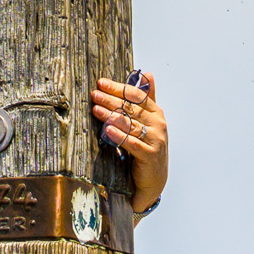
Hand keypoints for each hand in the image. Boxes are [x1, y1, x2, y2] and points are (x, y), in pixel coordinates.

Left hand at [91, 72, 168, 214]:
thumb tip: (147, 73)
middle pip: (132, 108)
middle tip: (94, 94)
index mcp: (156, 113)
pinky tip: (107, 130)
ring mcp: (156, 140)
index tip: (101, 83)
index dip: (119, 88)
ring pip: (131, 124)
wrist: (153, 179)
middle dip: (111, 100)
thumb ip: (147, 99)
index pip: (136, 95)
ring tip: (96, 109)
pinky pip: (132, 143)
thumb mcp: (148, 122)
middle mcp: (158, 124)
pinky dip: (119, 136)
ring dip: (112, 115)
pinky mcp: (150, 155)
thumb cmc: (147, 147)